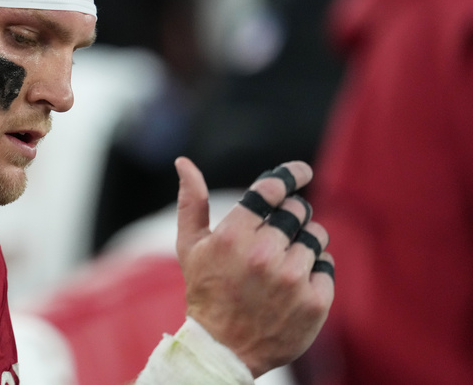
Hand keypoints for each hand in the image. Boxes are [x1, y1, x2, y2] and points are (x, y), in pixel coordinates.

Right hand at [174, 157, 334, 376]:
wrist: (224, 349)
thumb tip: (184, 162)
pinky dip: (315, 269)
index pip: (272, 190)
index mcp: (233, 236)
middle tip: (278, 233)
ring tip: (285, 260)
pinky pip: (327, 265)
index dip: (289, 175)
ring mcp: (292, 278)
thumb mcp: (190, 246)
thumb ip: (191, 201)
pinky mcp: (314, 301)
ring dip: (304, 241)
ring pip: (316, 236)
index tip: (300, 170)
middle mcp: (263, 254)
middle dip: (290, 215)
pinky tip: (294, 282)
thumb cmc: (206, 291)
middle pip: (296, 211)